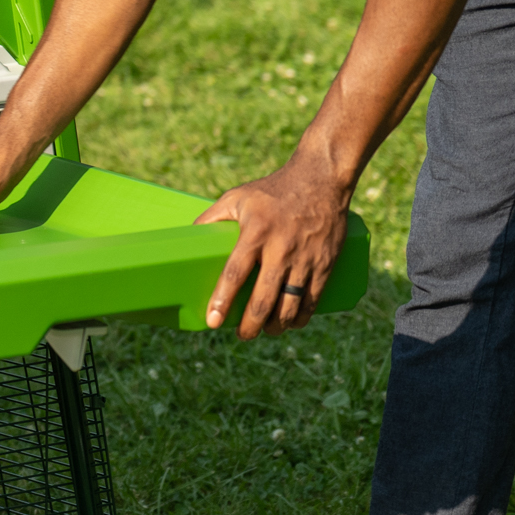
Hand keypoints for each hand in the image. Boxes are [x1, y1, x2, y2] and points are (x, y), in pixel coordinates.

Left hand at [195, 159, 351, 338]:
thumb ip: (212, 216)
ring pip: (290, 305)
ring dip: (276, 326)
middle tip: (242, 335)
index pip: (235, 273)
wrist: (322, 179)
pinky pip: (313, 300)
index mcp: (256, 232)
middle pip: (263, 299)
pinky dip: (302, 318)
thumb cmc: (273, 189)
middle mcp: (281, 249)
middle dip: (250, 325)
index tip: (212, 321)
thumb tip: (188, 235)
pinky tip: (292, 324)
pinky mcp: (326, 263)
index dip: (222, 300)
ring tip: (265, 331)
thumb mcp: (237, 197)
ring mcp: (305, 258)